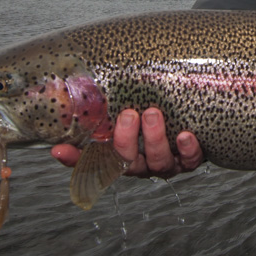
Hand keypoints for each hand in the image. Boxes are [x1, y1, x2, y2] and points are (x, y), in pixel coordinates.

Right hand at [51, 107, 203, 177]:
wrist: (195, 123)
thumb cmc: (158, 115)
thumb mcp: (131, 110)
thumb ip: (110, 105)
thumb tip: (81, 91)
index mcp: (123, 155)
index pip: (93, 160)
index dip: (75, 159)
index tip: (59, 149)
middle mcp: (143, 164)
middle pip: (128, 161)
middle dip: (125, 140)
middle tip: (128, 115)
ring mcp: (166, 164)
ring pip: (157, 161)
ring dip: (154, 139)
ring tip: (153, 114)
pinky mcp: (190, 160)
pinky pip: (189, 160)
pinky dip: (187, 149)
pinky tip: (184, 135)